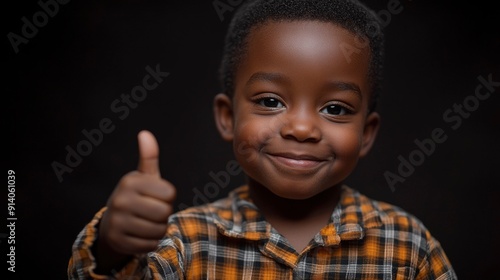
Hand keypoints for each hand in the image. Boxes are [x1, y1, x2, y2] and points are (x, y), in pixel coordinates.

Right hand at [97, 130, 175, 260]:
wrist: (112, 224)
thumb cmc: (137, 196)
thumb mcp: (143, 177)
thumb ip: (149, 157)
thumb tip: (145, 134)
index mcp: (130, 182)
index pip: (170, 195)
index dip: (168, 198)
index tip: (156, 197)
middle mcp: (120, 200)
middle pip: (164, 213)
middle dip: (164, 214)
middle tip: (152, 211)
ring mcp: (117, 222)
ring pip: (158, 230)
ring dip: (158, 229)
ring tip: (147, 222)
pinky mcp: (118, 241)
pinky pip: (150, 245)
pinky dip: (150, 242)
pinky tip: (140, 235)